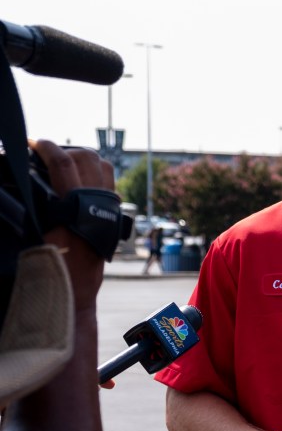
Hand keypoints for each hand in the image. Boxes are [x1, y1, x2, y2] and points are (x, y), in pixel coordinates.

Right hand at [29, 140, 113, 311]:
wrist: (76, 289)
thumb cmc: (50, 266)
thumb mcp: (33, 234)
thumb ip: (31, 205)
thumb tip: (19, 184)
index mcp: (74, 207)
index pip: (63, 164)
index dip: (46, 147)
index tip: (34, 142)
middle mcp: (96, 204)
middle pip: (86, 158)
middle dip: (65, 149)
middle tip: (45, 152)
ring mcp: (108, 207)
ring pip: (102, 166)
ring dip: (83, 157)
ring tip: (65, 160)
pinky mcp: (113, 214)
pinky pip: (109, 182)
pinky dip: (96, 172)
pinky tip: (82, 177)